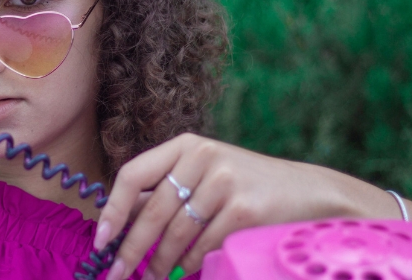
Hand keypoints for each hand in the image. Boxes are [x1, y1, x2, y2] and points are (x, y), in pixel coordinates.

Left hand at [95, 133, 371, 279]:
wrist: (310, 193)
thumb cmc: (246, 187)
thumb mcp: (204, 175)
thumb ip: (166, 191)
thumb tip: (119, 221)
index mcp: (185, 145)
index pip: (133, 174)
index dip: (113, 209)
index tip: (101, 239)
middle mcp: (202, 155)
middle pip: (152, 210)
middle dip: (131, 248)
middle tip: (116, 273)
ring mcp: (225, 180)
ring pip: (177, 232)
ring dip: (160, 262)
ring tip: (152, 277)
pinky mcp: (244, 207)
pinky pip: (204, 245)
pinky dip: (191, 263)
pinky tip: (186, 271)